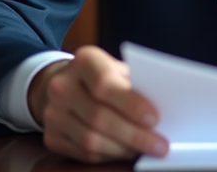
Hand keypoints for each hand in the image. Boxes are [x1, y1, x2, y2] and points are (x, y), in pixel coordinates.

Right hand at [28, 45, 168, 162]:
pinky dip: (108, 155)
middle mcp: (62, 85)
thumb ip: (136, 85)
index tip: (154, 119)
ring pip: (90, 139)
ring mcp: (53, 112)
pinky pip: (82, 153)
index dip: (130, 104)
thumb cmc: (104, 77)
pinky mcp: (51, 136)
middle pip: (99, 116)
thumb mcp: (119, 70)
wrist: (66, 84)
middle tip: (159, 145)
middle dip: (133, 135)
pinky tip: (125, 152)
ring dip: (122, 149)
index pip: (104, 84)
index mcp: (84, 60)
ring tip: (144, 150)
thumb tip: (164, 110)